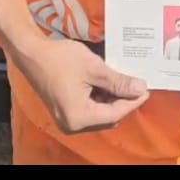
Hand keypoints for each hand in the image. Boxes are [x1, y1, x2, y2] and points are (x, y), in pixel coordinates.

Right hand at [21, 37, 148, 134]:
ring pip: (99, 114)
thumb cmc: (61, 59)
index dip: (132, 101)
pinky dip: (100, 98)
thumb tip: (141, 88)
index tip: (147, 88)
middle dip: (123, 101)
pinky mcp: (65, 112)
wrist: (32, 53)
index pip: (114, 114)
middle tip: (137, 83)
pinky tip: (108, 82)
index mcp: (79, 117)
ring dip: (112, 99)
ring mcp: (67, 120)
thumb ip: (118, 81)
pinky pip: (89, 110)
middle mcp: (73, 125)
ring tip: (124, 80)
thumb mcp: (94, 68)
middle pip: (108, 117)